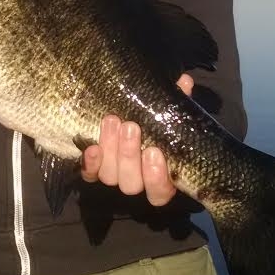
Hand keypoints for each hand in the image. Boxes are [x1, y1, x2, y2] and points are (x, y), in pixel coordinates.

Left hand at [80, 74, 193, 206]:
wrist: (128, 116)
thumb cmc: (155, 120)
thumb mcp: (168, 112)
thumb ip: (177, 101)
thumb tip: (184, 81)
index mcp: (161, 176)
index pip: (160, 192)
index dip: (156, 178)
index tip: (155, 152)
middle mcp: (137, 181)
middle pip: (131, 183)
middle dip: (129, 155)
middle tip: (131, 127)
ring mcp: (114, 176)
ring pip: (110, 175)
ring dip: (111, 149)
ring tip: (113, 121)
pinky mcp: (94, 170)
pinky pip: (89, 174)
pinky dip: (90, 163)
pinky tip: (91, 147)